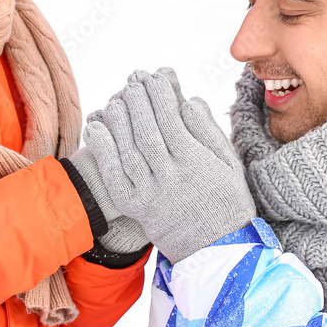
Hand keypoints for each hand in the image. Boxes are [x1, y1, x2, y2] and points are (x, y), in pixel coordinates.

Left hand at [90, 69, 255, 262]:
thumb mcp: (230, 163)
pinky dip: (102, 150)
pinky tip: (95, 126)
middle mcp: (171, 178)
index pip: (172, 121)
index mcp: (197, 164)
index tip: (155, 76)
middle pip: (147, 132)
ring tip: (116, 98)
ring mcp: (151, 195)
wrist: (218, 250)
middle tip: (133, 81)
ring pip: (128, 151)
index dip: (160, 95)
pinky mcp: (136, 208)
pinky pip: (114, 176)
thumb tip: (189, 99)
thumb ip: (208, 131)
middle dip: (138, 102)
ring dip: (118, 121)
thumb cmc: (227, 199)